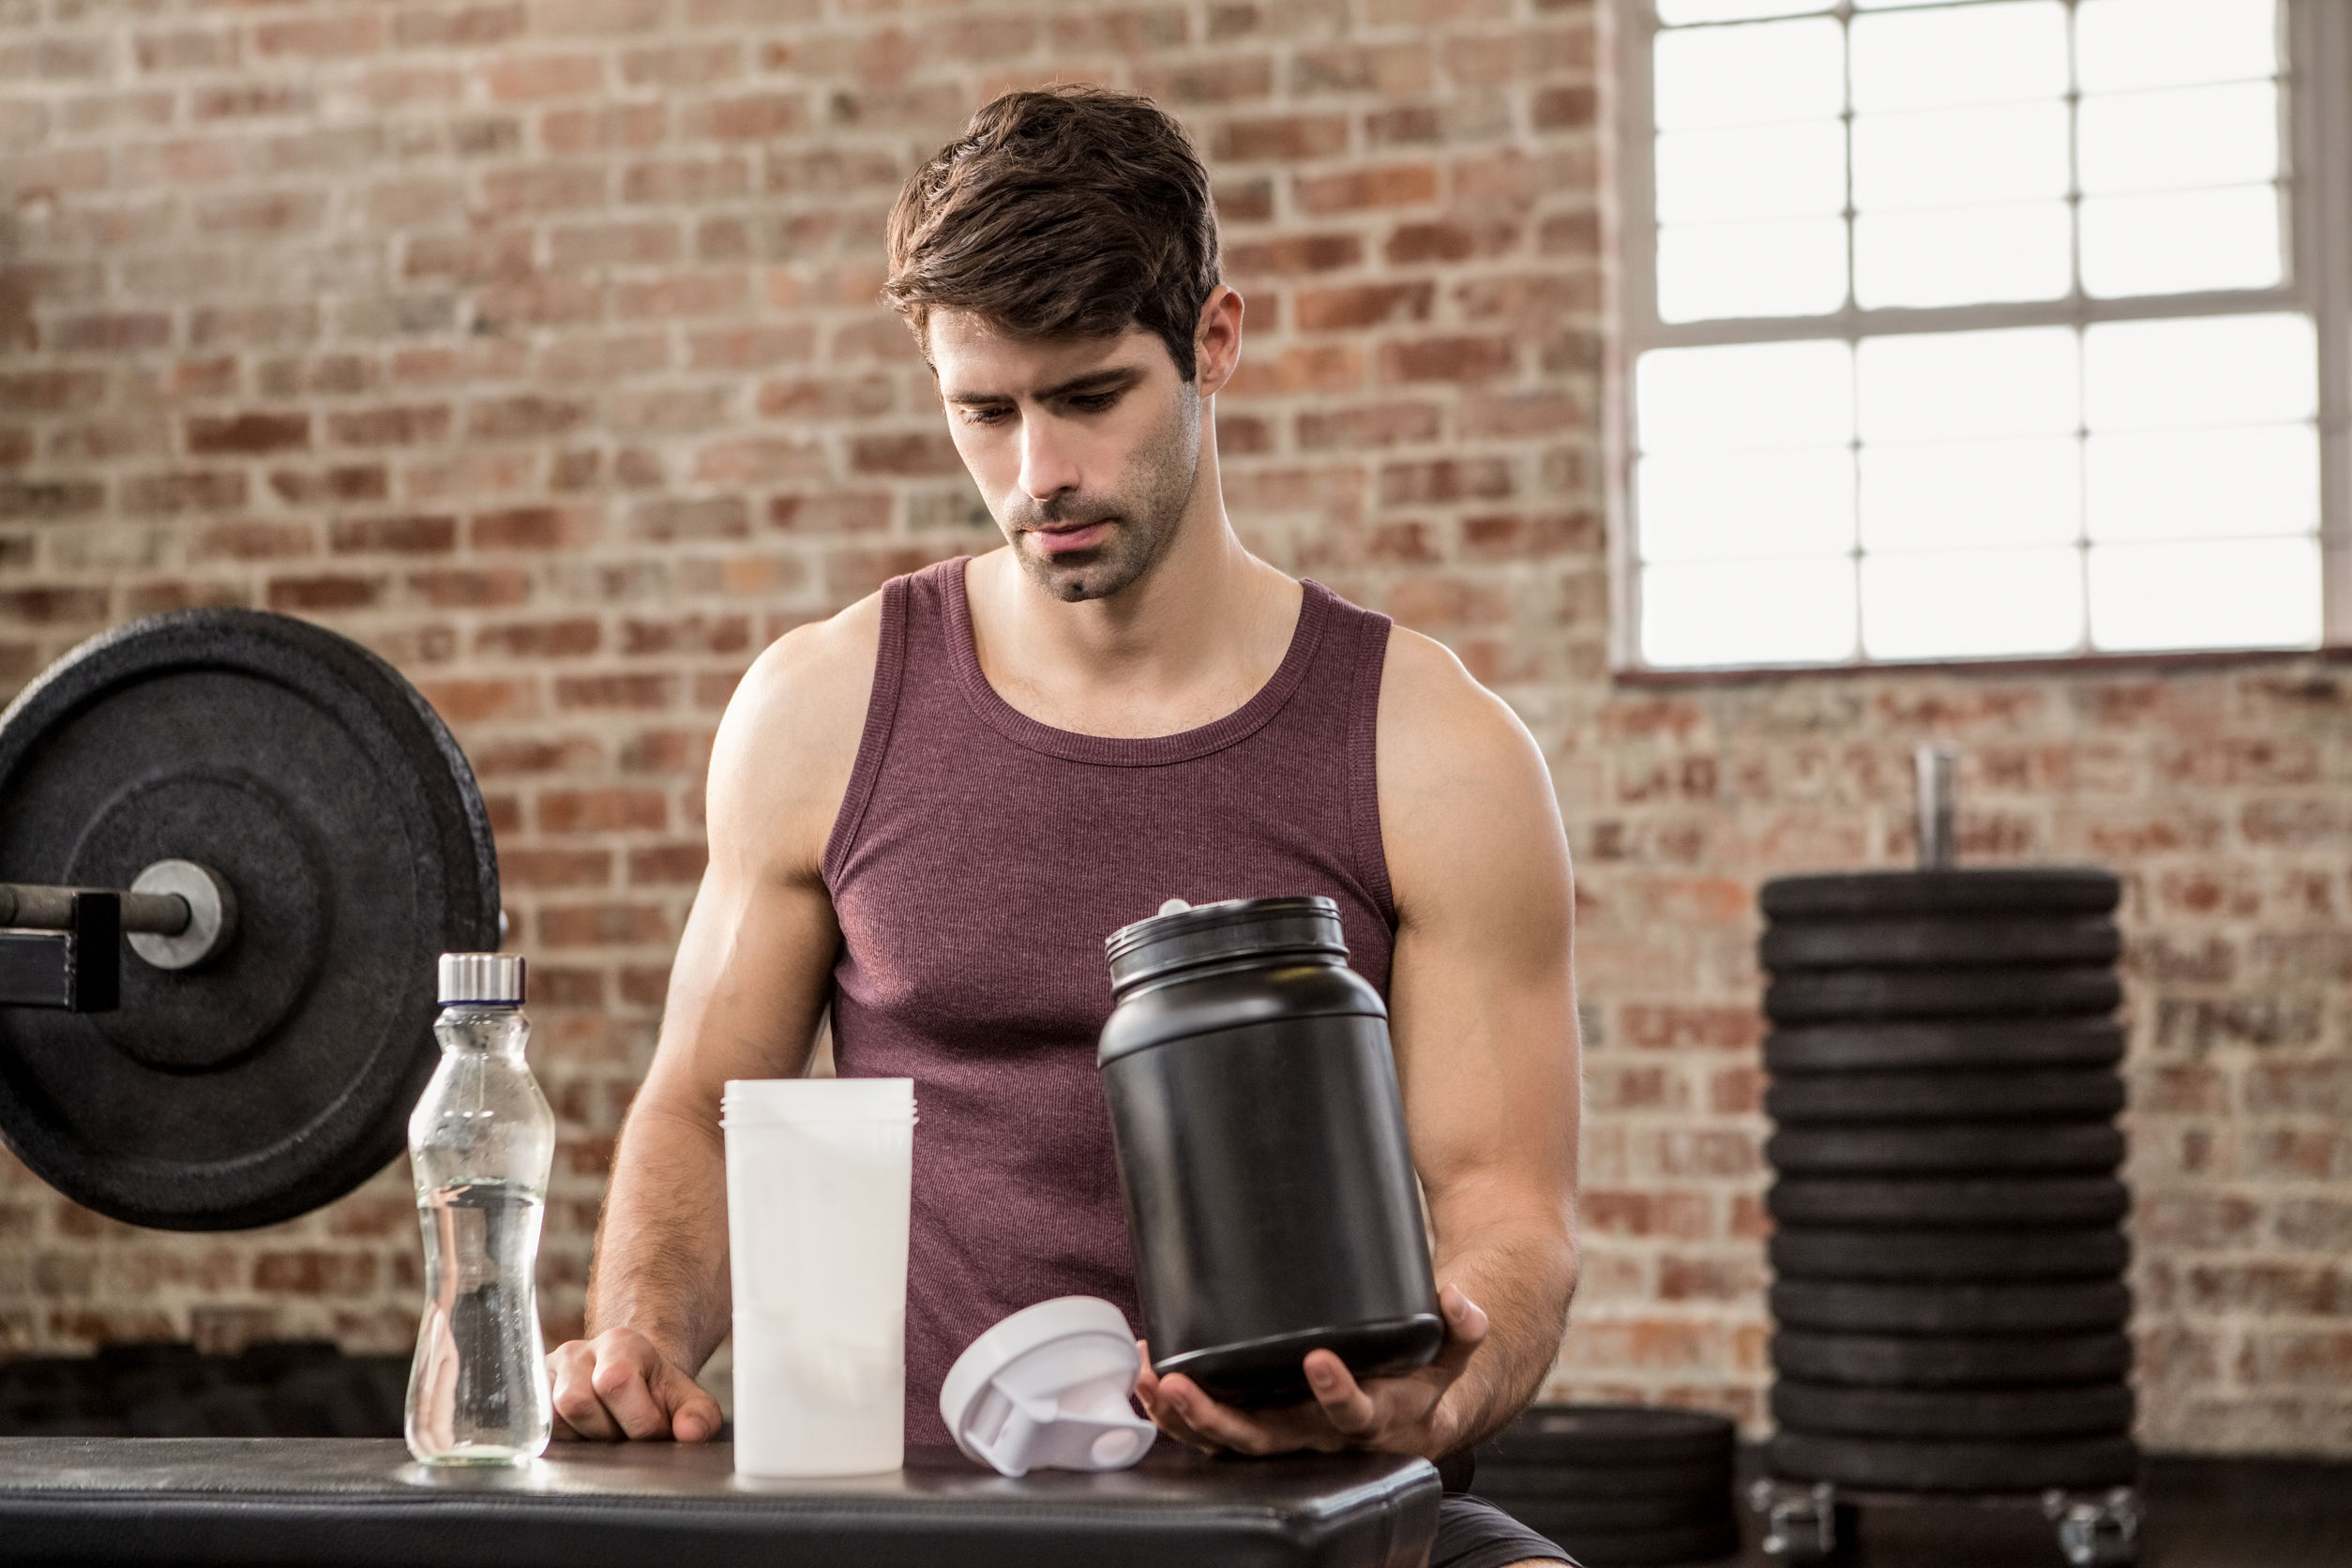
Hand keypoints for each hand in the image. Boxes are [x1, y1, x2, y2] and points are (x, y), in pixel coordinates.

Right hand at [547, 1327, 722, 1441]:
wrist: (627, 1383)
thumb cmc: (654, 1392)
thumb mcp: (685, 1399)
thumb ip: (699, 1415)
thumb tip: (691, 1433)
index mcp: (620, 1343)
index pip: (616, 1381)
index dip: (640, 1420)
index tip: (656, 1431)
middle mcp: (576, 1352)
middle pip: (577, 1401)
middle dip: (608, 1431)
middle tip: (626, 1434)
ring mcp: (547, 1375)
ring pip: (552, 1419)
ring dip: (583, 1440)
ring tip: (605, 1435)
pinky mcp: (529, 1399)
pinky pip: (536, 1432)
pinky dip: (563, 1444)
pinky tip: (583, 1439)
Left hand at [1133, 1283, 1488, 1458]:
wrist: (1431, 1407)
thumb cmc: (1437, 1370)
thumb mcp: (1461, 1348)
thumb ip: (1465, 1325)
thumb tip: (1455, 1300)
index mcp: (1384, 1420)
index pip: (1358, 1417)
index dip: (1337, 1395)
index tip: (1316, 1360)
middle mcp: (1332, 1439)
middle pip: (1272, 1440)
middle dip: (1221, 1419)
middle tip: (1180, 1384)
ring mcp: (1298, 1437)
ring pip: (1237, 1444)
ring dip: (1189, 1419)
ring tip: (1152, 1378)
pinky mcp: (1274, 1427)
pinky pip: (1223, 1434)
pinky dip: (1183, 1414)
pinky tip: (1150, 1382)